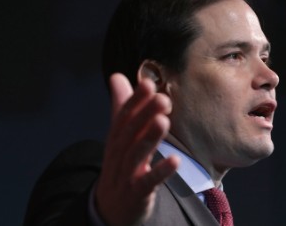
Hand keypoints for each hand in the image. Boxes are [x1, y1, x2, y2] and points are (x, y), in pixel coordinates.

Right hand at [95, 73, 179, 225]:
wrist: (110, 208)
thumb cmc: (120, 165)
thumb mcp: (119, 137)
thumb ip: (121, 107)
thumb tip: (117, 76)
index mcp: (116, 138)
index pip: (124, 116)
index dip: (135, 100)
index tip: (148, 83)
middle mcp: (119, 154)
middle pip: (130, 133)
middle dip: (145, 114)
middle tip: (162, 99)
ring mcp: (126, 174)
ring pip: (136, 154)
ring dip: (149, 138)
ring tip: (163, 121)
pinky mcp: (136, 193)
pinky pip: (148, 182)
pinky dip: (160, 172)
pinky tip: (175, 161)